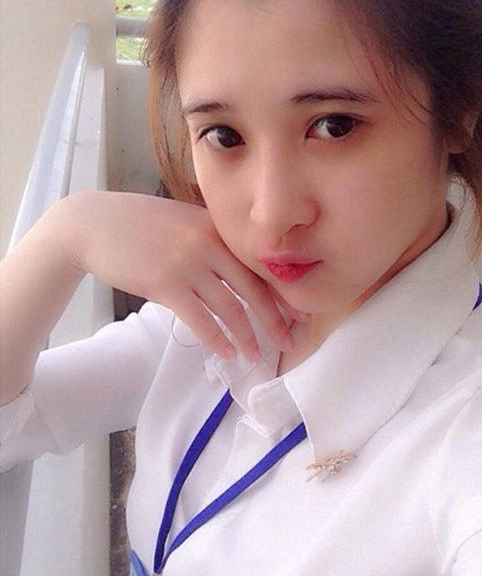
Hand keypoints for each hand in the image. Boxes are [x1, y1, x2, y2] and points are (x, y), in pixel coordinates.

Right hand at [62, 190, 300, 360]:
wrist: (90, 224)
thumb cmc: (135, 224)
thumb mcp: (181, 221)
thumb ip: (209, 240)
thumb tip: (232, 269)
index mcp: (215, 228)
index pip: (256, 265)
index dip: (279, 293)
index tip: (297, 313)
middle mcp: (208, 244)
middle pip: (252, 289)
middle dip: (273, 319)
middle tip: (288, 341)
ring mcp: (188, 264)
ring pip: (230, 308)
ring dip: (246, 336)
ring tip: (256, 354)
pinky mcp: (166, 284)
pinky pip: (201, 319)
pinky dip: (217, 340)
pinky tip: (226, 353)